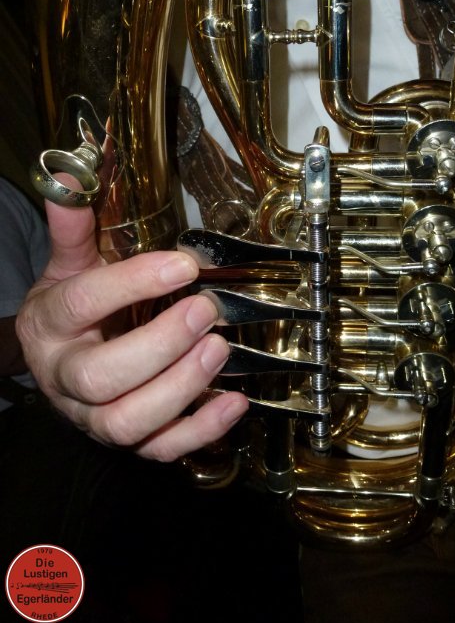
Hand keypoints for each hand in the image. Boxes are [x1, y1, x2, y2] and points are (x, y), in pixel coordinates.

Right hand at [16, 199, 247, 461]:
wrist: (62, 358)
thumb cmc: (74, 308)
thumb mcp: (69, 263)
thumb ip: (75, 223)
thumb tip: (70, 172)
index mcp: (50, 324)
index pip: (81, 304)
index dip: (131, 284)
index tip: (182, 264)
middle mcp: (67, 378)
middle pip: (102, 377)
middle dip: (160, 345)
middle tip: (206, 310)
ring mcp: (96, 416)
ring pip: (128, 422)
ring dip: (180, 387)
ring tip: (220, 348)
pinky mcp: (129, 440)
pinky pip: (160, 450)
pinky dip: (201, 431)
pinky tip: (234, 400)